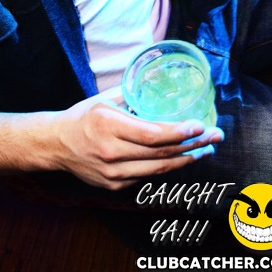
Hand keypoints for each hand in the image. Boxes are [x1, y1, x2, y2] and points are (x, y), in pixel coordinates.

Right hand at [50, 91, 223, 190]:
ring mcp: (113, 173)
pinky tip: (182, 158)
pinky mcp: (115, 186)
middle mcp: (111, 152)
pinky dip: (167, 166)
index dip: (179, 132)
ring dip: (187, 160)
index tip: (200, 125)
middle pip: (161, 154)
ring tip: (206, 150)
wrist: (56, 145)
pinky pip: (147, 176)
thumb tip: (159, 86)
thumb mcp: (103, 99)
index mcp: (108, 125)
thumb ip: (131, 96)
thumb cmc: (82, 117)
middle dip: (193, 145)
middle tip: (215, 136)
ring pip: (159, 169)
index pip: (152, 134)